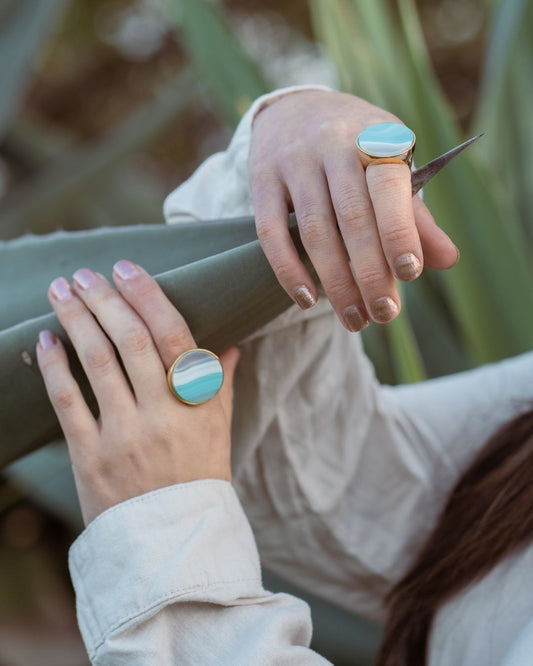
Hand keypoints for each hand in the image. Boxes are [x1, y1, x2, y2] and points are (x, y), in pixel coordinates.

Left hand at [36, 261, 239, 525]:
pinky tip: (45, 340)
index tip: (127, 270)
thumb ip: (220, 384)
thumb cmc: (199, 477)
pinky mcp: (90, 456)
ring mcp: (124, 435)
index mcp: (197, 404)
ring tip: (61, 291)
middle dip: (105, 299)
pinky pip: (68, 403)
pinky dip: (54, 367)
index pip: (174, 337)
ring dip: (76, 320)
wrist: (172, 540)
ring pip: (97, 363)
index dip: (148, 298)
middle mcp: (162, 415)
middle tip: (86, 273)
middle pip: (130, 342)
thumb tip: (229, 345)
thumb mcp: (220, 429)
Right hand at [248, 89, 458, 329]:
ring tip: (354, 319)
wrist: (295, 108)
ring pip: (314, 230)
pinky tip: (306, 299)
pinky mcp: (262, 181)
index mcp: (376, 137)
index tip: (410, 274)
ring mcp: (293, 162)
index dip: (400, 231)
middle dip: (370, 272)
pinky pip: (271, 232)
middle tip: (384, 314)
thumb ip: (415, 213)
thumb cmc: (356, 148)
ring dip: (335, 282)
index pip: (389, 186)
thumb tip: (448, 260)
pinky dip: (288, 270)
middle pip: (352, 217)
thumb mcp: (391, 164)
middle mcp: (333, 144)